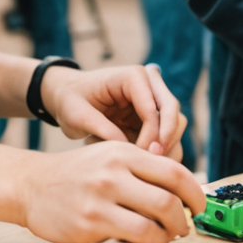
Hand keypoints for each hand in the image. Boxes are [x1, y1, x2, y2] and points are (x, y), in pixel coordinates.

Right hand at [16, 141, 205, 242]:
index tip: (199, 204)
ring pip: (156, 220)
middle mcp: (115, 171)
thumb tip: (181, 191)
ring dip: (170, 233)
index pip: (174, 171)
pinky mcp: (91, 222)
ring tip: (166, 236)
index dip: (195, 192)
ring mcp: (102, 197)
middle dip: (184, 218)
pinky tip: (147, 241)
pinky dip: (151, 242)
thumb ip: (141, 168)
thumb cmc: (76, 174)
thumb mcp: (109, 155)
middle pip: (169, 198)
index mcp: (124, 152)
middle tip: (184, 225)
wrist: (31, 184)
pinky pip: (136, 236)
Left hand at [42, 63, 185, 158]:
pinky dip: (163, 150)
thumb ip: (103, 130)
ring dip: (167, 145)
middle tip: (152, 161)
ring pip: (176, 123)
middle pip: (173, 110)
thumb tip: (131, 151)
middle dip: (166, 138)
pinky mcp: (151, 117)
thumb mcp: (78, 115)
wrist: (67, 97)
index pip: (153, 108)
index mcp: (132, 77)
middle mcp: (148, 84)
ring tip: (147, 165)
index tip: (139, 157)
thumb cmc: (71, 101)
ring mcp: (152, 100)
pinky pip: (167, 134)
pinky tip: (146, 165)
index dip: (151, 135)